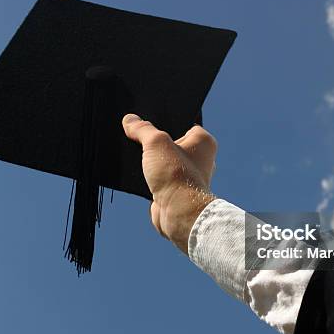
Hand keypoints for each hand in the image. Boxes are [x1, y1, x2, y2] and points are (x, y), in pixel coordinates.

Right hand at [122, 114, 217, 253]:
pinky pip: (160, 179)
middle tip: (139, 140)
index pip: (183, 124)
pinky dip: (149, 178)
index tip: (148, 123)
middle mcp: (200, 159)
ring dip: (151, 162)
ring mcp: (188, 176)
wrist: (178, 213)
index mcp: (204, 142)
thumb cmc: (176, 175)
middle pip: (171, 144)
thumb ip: (142, 129)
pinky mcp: (176, 191)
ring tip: (136, 158)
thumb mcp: (155, 142)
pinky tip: (137, 175)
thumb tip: (130, 120)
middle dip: (155, 144)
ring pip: (164, 163)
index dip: (165, 123)